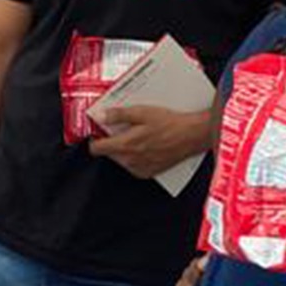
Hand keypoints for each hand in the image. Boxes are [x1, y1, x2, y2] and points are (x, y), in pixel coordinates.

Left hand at [89, 107, 211, 179]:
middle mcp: (130, 160)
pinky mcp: (149, 172)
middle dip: (111, 141)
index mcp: (125, 145)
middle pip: (108, 153)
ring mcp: (139, 168)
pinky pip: (133, 165)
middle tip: (122, 128)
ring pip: (120, 159)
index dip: (95, 138)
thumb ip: (117, 115)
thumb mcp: (141, 112)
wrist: (191, 135)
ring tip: (137, 135)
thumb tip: (100, 116)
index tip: (98, 131)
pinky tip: (145, 145)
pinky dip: (135, 156)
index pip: (96, 148)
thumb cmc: (169, 124)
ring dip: (124, 148)